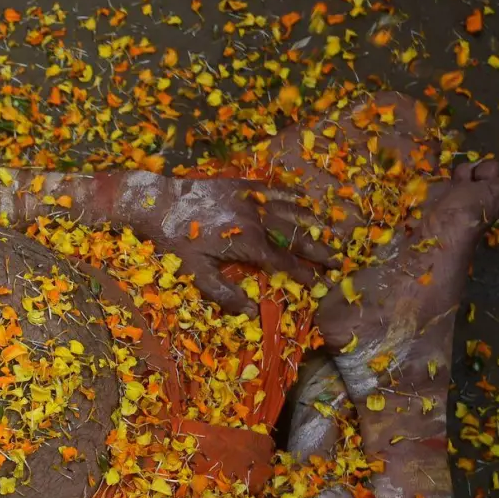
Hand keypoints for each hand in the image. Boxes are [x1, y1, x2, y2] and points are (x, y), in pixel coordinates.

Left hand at [153, 178, 337, 316]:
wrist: (159, 202)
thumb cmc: (175, 242)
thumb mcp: (196, 273)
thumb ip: (225, 292)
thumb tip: (251, 312)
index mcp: (247, 244)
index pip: (283, 262)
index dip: (304, 274)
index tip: (320, 284)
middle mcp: (256, 219)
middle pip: (296, 236)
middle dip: (319, 249)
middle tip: (339, 259)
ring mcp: (251, 199)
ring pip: (292, 210)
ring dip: (313, 222)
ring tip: (332, 231)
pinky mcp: (243, 185)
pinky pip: (276, 189)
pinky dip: (294, 195)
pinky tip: (306, 199)